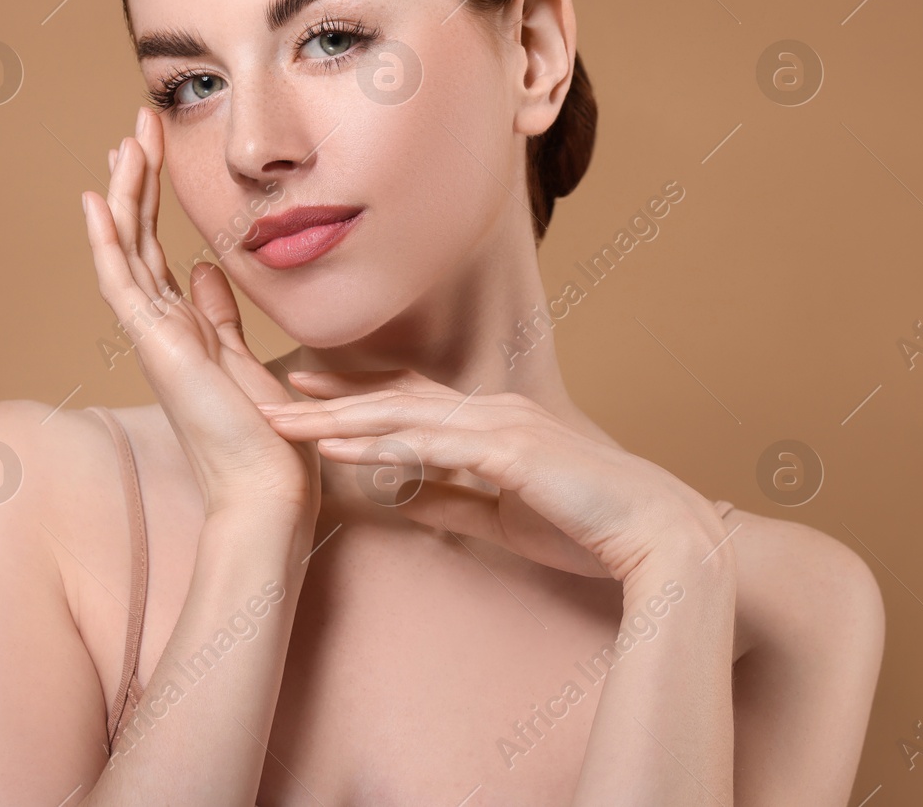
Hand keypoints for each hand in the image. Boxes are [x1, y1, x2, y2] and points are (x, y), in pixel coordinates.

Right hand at [81, 107, 319, 520]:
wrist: (268, 488)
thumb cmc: (266, 437)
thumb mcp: (245, 357)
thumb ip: (221, 316)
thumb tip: (209, 269)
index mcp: (183, 329)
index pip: (157, 251)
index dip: (152, 200)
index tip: (153, 150)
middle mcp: (160, 329)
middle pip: (137, 241)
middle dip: (137, 181)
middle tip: (136, 126)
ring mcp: (152, 337)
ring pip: (126, 251)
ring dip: (125, 194)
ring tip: (124, 140)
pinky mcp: (156, 346)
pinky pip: (121, 283)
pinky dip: (108, 240)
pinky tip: (98, 198)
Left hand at [257, 368, 727, 581]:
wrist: (653, 534)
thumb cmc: (588, 526)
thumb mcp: (503, 515)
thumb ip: (452, 499)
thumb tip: (399, 498)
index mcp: (495, 424)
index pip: (413, 401)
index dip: (357, 396)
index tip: (306, 395)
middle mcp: (494, 412)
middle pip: (396, 395)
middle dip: (331, 394)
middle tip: (268, 388)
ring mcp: (502, 425)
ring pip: (403, 412)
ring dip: (335, 414)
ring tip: (279, 416)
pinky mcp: (510, 450)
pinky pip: (430, 444)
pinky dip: (377, 441)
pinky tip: (335, 445)